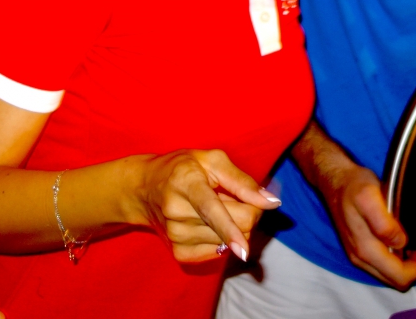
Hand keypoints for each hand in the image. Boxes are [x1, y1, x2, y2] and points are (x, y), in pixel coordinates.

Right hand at [133, 149, 279, 263]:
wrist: (144, 189)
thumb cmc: (183, 168)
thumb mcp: (212, 161)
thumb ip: (243, 181)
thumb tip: (272, 203)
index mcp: (186, 182)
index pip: (211, 210)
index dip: (230, 230)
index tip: (244, 250)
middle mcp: (177, 211)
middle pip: (231, 227)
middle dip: (247, 215)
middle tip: (235, 199)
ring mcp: (175, 235)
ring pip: (228, 242)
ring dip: (232, 228)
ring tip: (212, 208)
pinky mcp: (178, 253)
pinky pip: (217, 253)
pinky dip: (221, 240)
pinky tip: (207, 224)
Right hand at [315, 158, 415, 289]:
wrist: (334, 180)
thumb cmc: (354, 185)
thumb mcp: (370, 196)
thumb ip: (384, 224)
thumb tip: (400, 243)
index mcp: (365, 249)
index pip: (400, 276)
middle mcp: (360, 257)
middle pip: (396, 281)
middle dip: (412, 268)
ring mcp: (357, 256)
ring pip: (389, 276)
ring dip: (403, 264)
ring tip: (408, 241)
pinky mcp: (357, 251)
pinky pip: (381, 266)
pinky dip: (393, 259)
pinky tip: (395, 240)